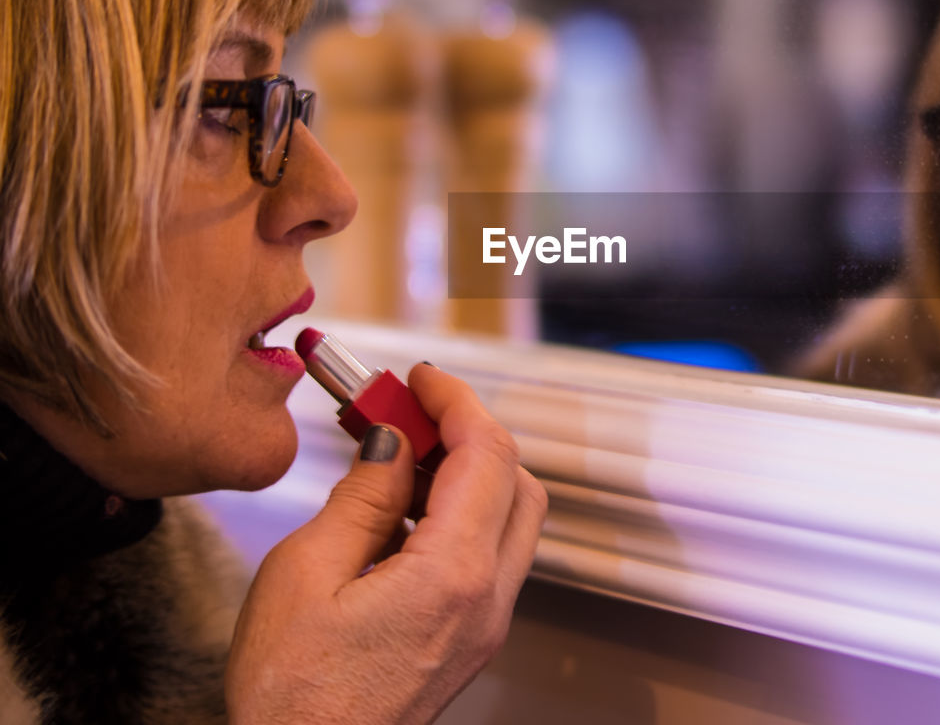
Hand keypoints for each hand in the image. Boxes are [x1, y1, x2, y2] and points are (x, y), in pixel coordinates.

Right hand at [226, 364, 547, 723]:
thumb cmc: (291, 699)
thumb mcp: (304, 574)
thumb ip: (362, 496)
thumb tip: (393, 441)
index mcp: (452, 575)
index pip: (486, 453)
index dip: (456, 400)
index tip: (420, 379)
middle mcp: (487, 599)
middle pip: (516, 480)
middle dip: (468, 433)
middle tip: (410, 413)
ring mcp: (485, 624)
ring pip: (509, 518)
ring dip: (465, 474)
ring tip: (396, 459)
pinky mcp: (471, 640)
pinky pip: (488, 556)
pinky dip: (459, 516)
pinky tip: (401, 514)